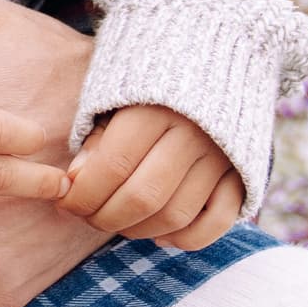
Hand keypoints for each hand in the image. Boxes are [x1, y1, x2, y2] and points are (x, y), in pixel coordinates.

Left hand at [60, 103, 243, 248]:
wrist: (213, 67)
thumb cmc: (149, 91)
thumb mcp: (116, 102)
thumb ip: (96, 142)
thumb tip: (75, 184)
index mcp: (155, 109)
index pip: (113, 166)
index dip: (84, 194)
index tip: (66, 203)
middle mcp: (193, 134)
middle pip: (143, 197)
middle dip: (105, 217)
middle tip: (88, 217)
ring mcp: (221, 158)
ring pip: (176, 215)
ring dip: (139, 231)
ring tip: (117, 224)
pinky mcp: (241, 175)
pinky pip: (217, 221)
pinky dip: (188, 239)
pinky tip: (161, 237)